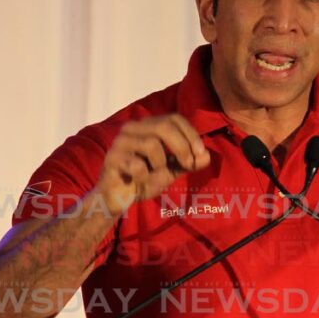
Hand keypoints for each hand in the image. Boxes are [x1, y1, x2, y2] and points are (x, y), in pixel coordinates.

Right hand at [93, 114, 209, 214]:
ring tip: (155, 173)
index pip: (174, 118)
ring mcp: (120, 142)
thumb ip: (188, 163)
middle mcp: (133, 128)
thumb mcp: (171, 171)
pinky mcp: (112, 158)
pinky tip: (140, 181)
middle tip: (188, 165)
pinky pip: (138, 165)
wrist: (117, 199)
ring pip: (152, 144)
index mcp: (147, 126)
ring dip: (161, 164)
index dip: (191, 133)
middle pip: (164, 126)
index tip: (200, 153)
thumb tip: (206, 156)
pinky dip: (146, 176)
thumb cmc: (144, 180)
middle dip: (182, 146)